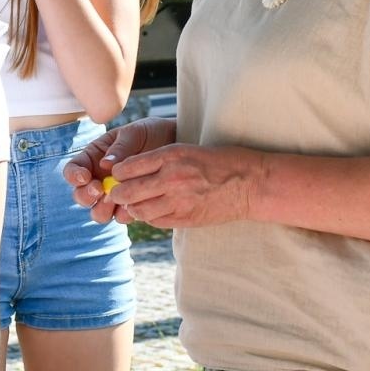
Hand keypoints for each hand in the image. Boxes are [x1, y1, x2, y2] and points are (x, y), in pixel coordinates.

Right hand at [63, 118, 177, 223]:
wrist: (177, 145)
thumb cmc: (152, 133)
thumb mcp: (135, 133)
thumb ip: (120, 147)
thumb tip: (105, 165)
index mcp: (94, 158)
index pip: (73, 170)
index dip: (74, 176)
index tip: (84, 177)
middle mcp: (100, 179)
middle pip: (81, 195)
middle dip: (86, 195)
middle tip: (99, 190)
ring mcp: (115, 194)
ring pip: (98, 211)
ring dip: (102, 210)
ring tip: (114, 200)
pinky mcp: (131, 205)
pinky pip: (121, 216)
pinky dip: (124, 214)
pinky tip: (133, 206)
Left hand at [99, 142, 264, 228]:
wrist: (251, 183)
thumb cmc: (219, 162)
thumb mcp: (187, 150)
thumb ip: (158, 160)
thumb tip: (127, 170)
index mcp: (171, 155)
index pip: (126, 167)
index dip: (118, 173)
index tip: (119, 175)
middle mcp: (172, 177)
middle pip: (126, 191)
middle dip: (119, 194)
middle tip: (120, 194)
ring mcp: (179, 200)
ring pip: (137, 210)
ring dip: (133, 208)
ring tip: (137, 203)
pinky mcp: (186, 218)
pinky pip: (155, 221)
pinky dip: (150, 217)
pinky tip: (155, 210)